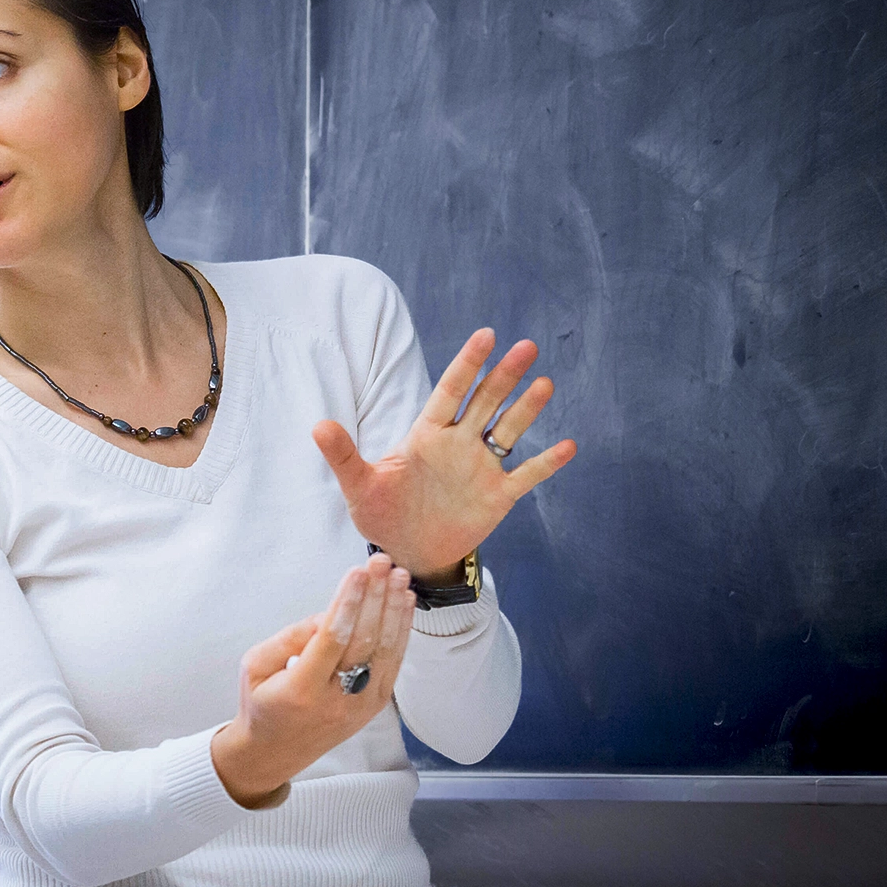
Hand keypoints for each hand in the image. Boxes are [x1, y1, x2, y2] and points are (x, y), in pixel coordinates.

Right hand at [210, 553, 414, 806]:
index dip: (347, 603)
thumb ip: (290, 637)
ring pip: (384, 651)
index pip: (331, 639)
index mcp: (301, 690)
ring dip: (394, 609)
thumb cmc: (261, 702)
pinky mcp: (374, 707)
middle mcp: (336, 701)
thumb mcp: (256, 665)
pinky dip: (401, 631)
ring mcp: (360, 707)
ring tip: (398, 575)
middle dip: (375, 597)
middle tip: (382, 562)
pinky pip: (392, 664)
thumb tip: (329, 613)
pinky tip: (404, 603)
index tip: (357, 571)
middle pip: (363, 641)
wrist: (275, 753)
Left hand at [312, 328, 576, 585]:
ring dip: (526, 408)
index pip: (450, 391)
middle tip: (527, 345)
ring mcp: (480, 468)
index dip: (468, 363)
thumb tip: (316, 425)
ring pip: (508, 430)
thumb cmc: (381, 515)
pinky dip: (546, 463)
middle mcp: (458, 444)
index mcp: (426, 435)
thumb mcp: (358, 487)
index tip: (487, 334)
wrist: (407, 552)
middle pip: (485, 402)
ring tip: (545, 382)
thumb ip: (342, 455)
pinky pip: (526, 476)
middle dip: (504, 374)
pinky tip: (569, 445)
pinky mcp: (497, 496)